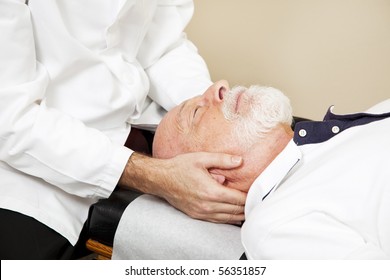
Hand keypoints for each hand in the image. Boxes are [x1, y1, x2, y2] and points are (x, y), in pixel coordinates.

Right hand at [119, 152, 245, 223]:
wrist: (161, 179)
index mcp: (211, 191)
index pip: (238, 199)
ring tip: (249, 209)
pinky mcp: (196, 215)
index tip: (257, 193)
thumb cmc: (179, 167)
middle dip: (248, 207)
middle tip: (257, 202)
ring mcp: (201, 213)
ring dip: (239, 215)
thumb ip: (222, 159)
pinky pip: (217, 221)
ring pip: (227, 218)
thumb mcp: (201, 158)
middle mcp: (207, 205)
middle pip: (235, 211)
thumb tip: (240, 161)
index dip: (250, 197)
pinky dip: (228, 218)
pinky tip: (233, 215)